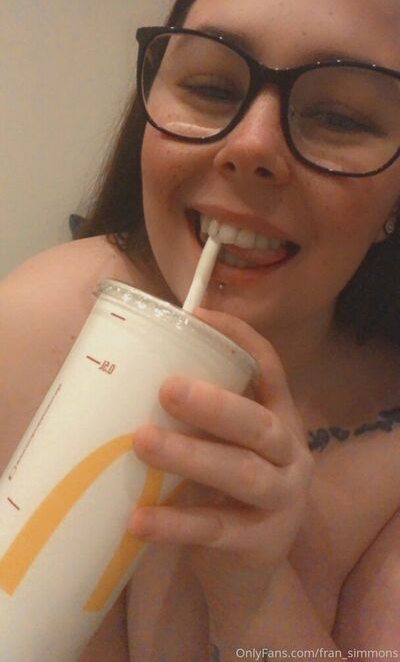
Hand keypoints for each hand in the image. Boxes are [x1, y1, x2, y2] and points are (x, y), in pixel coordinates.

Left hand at [129, 308, 314, 608]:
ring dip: (191, 455)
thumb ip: (196, 419)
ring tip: (143, 442)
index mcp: (280, 418)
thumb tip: (126, 377)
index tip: (196, 316)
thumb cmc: (224, 491)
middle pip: (258, 423)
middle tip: (167, 388)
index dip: (239, 339)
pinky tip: (138, 519)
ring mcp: (283, 500)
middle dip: (214, 404)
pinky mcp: (261, 542)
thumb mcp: (221, 446)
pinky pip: (217, 529)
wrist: (247, 572)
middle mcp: (290, 453)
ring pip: (243, 473)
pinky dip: (176, 523)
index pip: (269, 368)